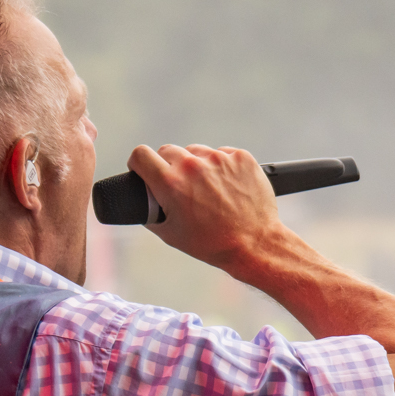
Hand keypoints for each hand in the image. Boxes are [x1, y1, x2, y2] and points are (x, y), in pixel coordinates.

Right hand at [127, 142, 288, 273]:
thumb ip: (150, 212)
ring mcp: (219, 159)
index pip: (141, 154)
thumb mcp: (170, 234)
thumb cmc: (212, 243)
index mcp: (171, 182)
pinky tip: (226, 187)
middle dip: (169, 166)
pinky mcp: (241, 157)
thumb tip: (142, 200)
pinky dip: (221, 167)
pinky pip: (222, 154)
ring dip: (197, 165)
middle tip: (180, 187)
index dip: (139, 163)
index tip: (145, 170)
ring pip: (197, 152)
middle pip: (168, 151)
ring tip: (208, 190)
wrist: (254, 244)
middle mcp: (193, 166)